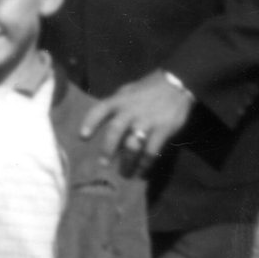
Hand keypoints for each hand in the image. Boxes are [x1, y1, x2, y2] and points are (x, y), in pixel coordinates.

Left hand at [79, 69, 193, 174]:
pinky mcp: (162, 130)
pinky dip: (145, 164)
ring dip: (127, 162)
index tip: (82, 136)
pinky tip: (142, 172)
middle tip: (103, 164)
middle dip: (107, 149)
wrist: (176, 84)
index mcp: (120, 100)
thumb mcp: (128, 91)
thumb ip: (115, 105)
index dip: (90, 122)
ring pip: (132, 146)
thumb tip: (101, 123)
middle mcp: (131, 111)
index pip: (100, 109)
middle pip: (114, 131)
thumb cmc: (147, 89)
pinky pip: (151, 152)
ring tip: (124, 173)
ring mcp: (147, 121)